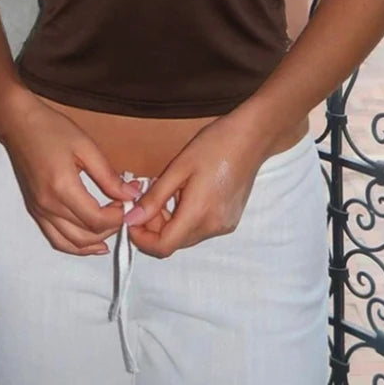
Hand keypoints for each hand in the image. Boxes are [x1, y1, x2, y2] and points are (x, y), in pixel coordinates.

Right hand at [0, 90, 141, 255]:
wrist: (19, 124)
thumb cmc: (51, 129)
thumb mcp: (86, 146)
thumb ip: (108, 175)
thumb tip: (130, 194)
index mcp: (62, 187)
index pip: (96, 219)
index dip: (117, 217)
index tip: (128, 204)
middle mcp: (48, 205)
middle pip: (85, 234)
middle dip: (110, 228)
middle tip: (123, 211)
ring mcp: (39, 211)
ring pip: (70, 243)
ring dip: (93, 241)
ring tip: (111, 229)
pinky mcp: (35, 210)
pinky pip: (55, 239)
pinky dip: (74, 245)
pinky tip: (90, 242)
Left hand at [123, 112, 264, 257]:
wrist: (252, 137)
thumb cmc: (214, 145)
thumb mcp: (179, 167)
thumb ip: (154, 197)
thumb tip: (131, 219)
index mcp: (199, 214)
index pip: (164, 247)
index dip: (141, 238)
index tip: (131, 217)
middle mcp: (214, 227)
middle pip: (175, 242)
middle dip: (154, 227)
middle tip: (147, 197)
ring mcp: (225, 226)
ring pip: (187, 236)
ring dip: (170, 222)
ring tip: (167, 192)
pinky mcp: (231, 220)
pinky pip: (201, 228)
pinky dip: (187, 218)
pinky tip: (186, 194)